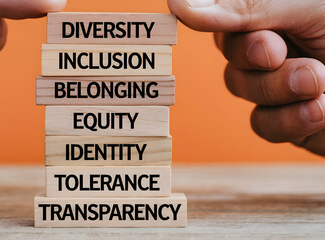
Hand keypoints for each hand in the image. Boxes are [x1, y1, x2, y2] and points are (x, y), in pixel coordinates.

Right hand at [169, 0, 324, 155]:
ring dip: (282, 98)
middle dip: (264, 72)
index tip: (270, 44)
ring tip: (320, 82)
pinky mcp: (293, 122)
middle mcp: (268, 54)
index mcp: (265, 19)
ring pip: (249, 104)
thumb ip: (240, 5)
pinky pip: (269, 129)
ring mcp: (279, 91)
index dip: (236, 43)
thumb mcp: (302, 4)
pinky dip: (296, 122)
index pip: (222, 32)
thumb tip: (176, 3)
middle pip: (233, 72)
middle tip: (294, 61)